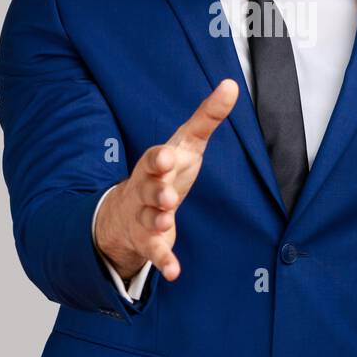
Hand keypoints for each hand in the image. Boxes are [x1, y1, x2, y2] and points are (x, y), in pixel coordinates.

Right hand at [95, 78, 238, 282]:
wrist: (125, 212)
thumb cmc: (165, 172)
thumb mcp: (186, 143)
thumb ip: (207, 117)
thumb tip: (231, 84)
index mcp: (155, 164)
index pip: (154, 158)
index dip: (160, 158)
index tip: (168, 156)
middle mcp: (146, 189)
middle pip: (148, 189)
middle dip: (156, 191)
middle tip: (168, 194)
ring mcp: (144, 217)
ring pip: (149, 219)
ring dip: (157, 221)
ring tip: (166, 220)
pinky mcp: (149, 242)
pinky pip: (155, 253)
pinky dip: (164, 262)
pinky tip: (174, 272)